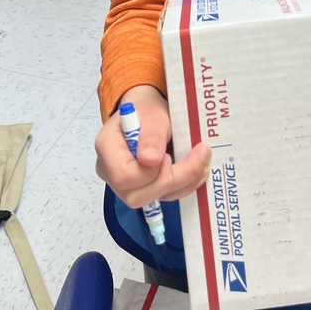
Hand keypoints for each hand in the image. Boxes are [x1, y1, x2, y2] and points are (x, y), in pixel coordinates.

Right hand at [94, 85, 210, 209]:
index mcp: (107, 149)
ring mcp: (126, 185)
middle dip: (171, 179)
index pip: (123, 176)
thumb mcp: (153, 115)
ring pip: (154, 199)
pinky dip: (185, 185)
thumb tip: (150, 161)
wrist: (148, 113)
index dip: (149, 172)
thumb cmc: (147, 109)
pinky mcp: (143, 189)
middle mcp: (110, 172)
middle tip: (195, 154)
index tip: (166, 154)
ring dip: (184, 182)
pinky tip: (199, 169)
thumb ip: (151, 135)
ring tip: (203, 160)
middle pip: (137, 196)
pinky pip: (164, 197)